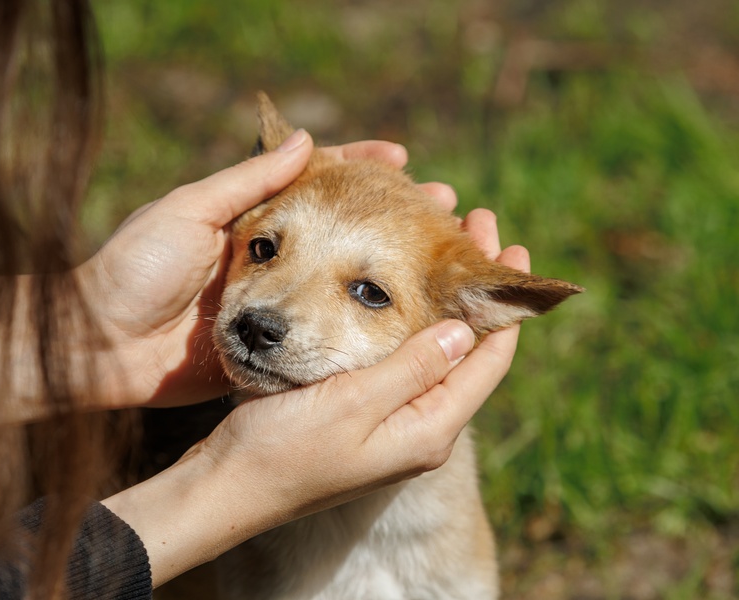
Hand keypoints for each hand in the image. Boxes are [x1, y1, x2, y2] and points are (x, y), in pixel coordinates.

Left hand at [78, 131, 454, 409]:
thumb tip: (307, 140)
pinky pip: (317, 330)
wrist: (97, 347)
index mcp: (247, 222)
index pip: (314, 184)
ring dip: (386, 266)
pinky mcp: (263, 344)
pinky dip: (357, 318)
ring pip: (339, 279)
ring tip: (437, 250)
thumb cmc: (134, 269)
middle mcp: (267, 259)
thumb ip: (249, 184)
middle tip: (441, 203)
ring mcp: (269, 302)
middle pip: (340, 227)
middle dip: (391, 216)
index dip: (358, 169)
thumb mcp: (190, 212)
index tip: (401, 159)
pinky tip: (398, 313)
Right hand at [102, 208, 528, 585]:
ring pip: (437, 354)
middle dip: (478, 291)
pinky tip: (402, 294)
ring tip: (448, 248)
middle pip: (468, 352)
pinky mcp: (367, 418)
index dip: (505, 303)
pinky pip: (407, 364)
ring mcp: (394, 426)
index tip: (511, 246)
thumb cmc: (282, 447)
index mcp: (428, 430)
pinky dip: (414, 321)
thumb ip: (410, 368)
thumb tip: (465, 330)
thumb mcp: (351, 403)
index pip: (488, 360)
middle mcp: (421, 431)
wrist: (228, 486)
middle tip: (480, 227)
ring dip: (447, 301)